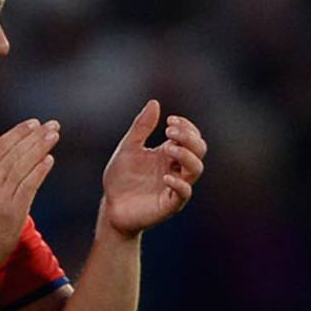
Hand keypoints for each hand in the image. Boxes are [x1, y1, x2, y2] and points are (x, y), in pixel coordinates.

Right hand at [0, 118, 60, 268]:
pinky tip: (49, 160)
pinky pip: (29, 184)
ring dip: (40, 147)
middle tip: (51, 125)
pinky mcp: (13, 209)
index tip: (32, 124)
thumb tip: (8, 160)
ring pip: (23, 164)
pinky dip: (40, 170)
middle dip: (35, 136)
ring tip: (53, 136)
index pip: (0, 146)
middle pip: (15, 152)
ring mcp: (1, 195)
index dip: (18, 133)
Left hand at [102, 101, 205, 234]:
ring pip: (196, 168)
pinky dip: (179, 183)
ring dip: (186, 155)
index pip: (192, 136)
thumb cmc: (120, 179)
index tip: (169, 121)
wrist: (111, 207)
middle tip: (169, 132)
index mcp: (170, 153)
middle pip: (199, 149)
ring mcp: (176, 186)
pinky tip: (165, 176)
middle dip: (188, 138)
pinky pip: (184, 192)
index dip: (186, 126)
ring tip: (168, 149)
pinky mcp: (170, 204)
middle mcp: (176, 168)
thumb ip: (141, 127)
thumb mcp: (128, 148)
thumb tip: (154, 103)